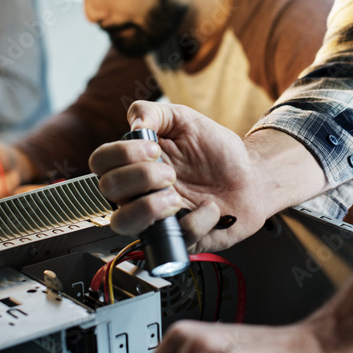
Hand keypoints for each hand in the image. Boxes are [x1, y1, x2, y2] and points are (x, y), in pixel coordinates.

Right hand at [90, 101, 278, 251]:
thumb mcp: (186, 120)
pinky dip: (197, 219)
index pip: (100, 161)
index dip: (119, 155)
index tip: (152, 148)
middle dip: (141, 176)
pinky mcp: (179, 240)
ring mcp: (155, 218)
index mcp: (136, 163)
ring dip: (148, 207)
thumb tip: (134, 122)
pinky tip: (211, 209)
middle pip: (108, 189)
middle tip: (171, 172)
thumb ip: (155, 112)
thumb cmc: (215, 151)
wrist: (251, 177)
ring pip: (122, 224)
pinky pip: (174, 238)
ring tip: (176, 197)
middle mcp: (138, 192)